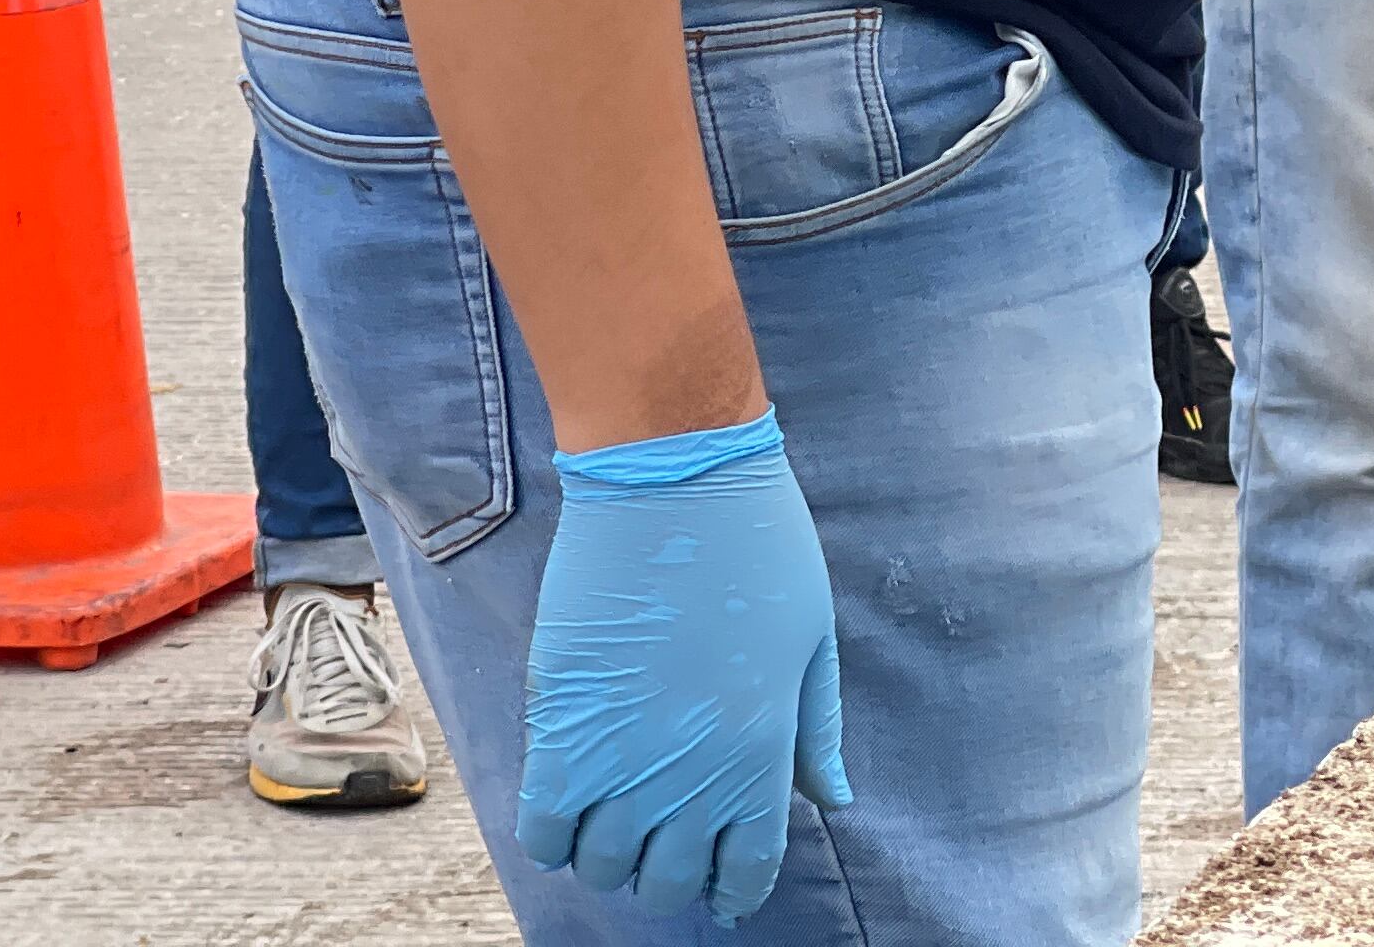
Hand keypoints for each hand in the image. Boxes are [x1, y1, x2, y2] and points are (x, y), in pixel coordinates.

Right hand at [519, 412, 848, 926]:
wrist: (674, 483)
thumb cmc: (757, 548)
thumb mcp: (812, 639)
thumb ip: (814, 731)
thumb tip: (830, 801)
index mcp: (763, 752)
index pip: (746, 870)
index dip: (734, 890)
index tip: (725, 886)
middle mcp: (690, 773)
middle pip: (667, 883)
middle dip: (671, 874)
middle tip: (670, 839)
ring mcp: (620, 758)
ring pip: (602, 867)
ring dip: (612, 853)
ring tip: (622, 812)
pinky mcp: (559, 729)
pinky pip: (543, 832)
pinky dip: (556, 833)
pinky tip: (575, 798)